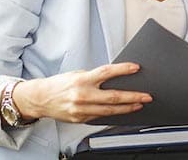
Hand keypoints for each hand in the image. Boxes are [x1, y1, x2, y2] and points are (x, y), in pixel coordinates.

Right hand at [12, 63, 151, 122]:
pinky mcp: (80, 119)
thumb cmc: (60, 84)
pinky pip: (101, 116)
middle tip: (146, 96)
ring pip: (110, 110)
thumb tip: (115, 78)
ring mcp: (81, 109)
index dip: (123, 69)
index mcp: (82, 80)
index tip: (136, 68)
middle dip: (133, 96)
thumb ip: (95, 77)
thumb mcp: (77, 74)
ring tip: (139, 104)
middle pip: (113, 96)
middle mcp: (82, 95)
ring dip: (127, 108)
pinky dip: (113, 114)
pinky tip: (123, 111)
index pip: (106, 72)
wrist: (40, 99)